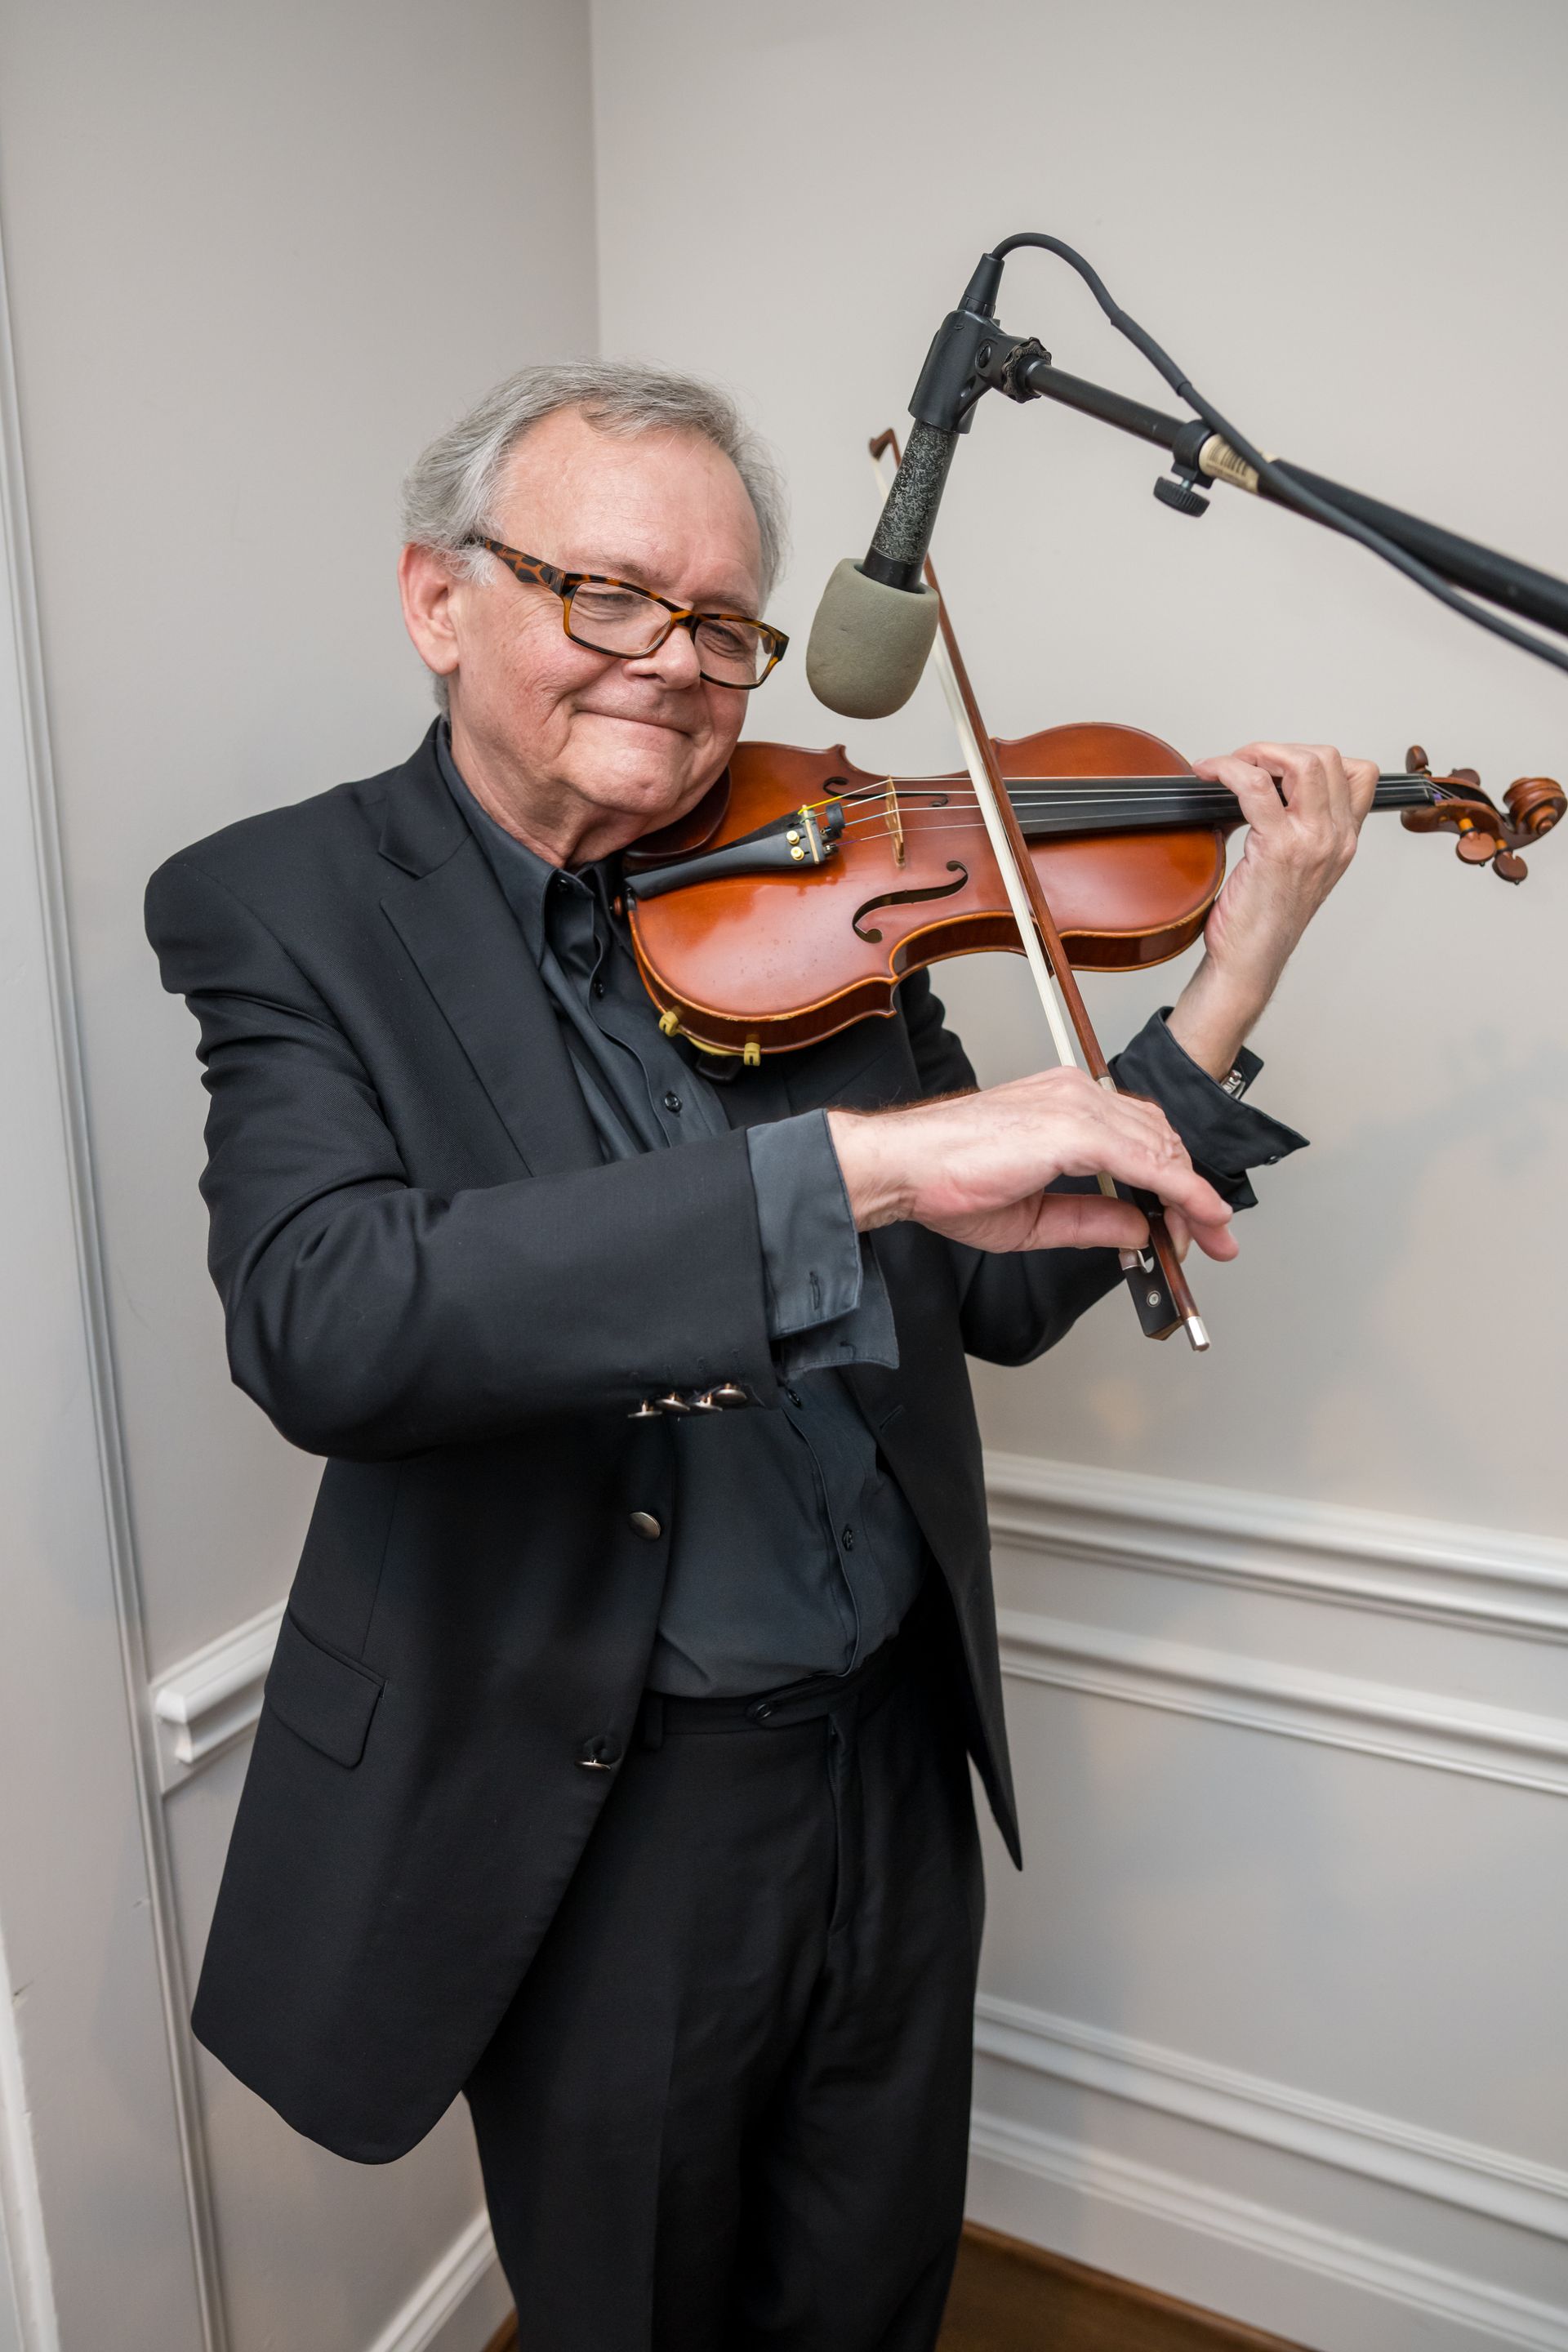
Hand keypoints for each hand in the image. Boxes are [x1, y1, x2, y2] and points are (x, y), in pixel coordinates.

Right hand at [827, 1067, 1237, 1260]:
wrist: (903, 1167)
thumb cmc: (946, 1180)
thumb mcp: (1036, 1216)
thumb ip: (1092, 1218)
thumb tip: (1139, 1227)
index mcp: (1063, 1103)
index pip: (1140, 1135)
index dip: (1176, 1181)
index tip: (1198, 1221)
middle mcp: (1076, 1095)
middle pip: (1161, 1139)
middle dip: (1192, 1193)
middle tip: (1207, 1238)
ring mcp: (1077, 1106)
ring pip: (1162, 1148)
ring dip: (1192, 1197)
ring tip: (1206, 1237)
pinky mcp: (1074, 1128)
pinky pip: (1147, 1161)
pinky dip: (1181, 1191)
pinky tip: (1197, 1215)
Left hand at [1167, 740, 1378, 1079]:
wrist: (1249, 962)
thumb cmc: (1262, 921)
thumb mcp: (1297, 868)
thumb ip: (1296, 827)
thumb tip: (1260, 784)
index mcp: (1344, 840)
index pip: (1359, 772)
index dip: (1314, 756)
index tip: (1276, 768)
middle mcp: (1336, 838)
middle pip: (1327, 756)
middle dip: (1278, 749)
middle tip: (1244, 763)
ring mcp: (1311, 841)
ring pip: (1299, 762)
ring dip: (1256, 753)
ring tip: (1228, 767)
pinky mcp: (1277, 847)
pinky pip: (1254, 786)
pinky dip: (1227, 770)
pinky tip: (1210, 776)